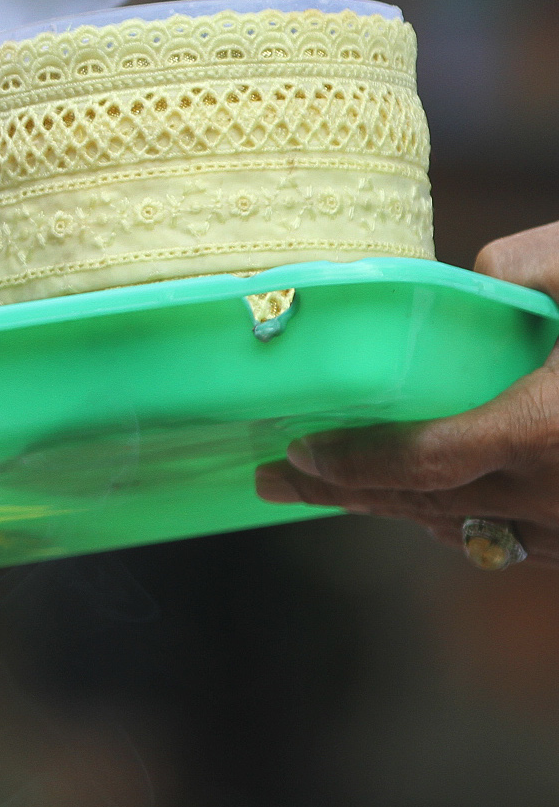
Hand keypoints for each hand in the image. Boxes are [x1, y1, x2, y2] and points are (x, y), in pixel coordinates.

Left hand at [257, 221, 558, 552]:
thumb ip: (529, 267)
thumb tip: (474, 275)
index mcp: (544, 430)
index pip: (423, 463)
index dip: (352, 464)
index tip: (296, 453)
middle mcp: (552, 494)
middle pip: (425, 503)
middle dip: (343, 491)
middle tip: (275, 479)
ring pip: (464, 527)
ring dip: (398, 507)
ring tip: (332, 487)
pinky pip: (508, 539)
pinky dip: (461, 518)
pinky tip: (427, 502)